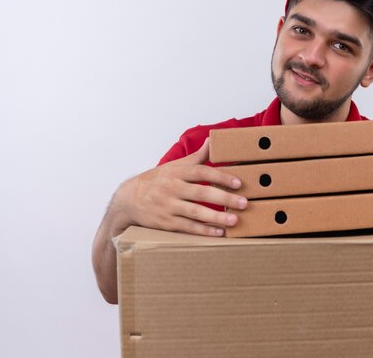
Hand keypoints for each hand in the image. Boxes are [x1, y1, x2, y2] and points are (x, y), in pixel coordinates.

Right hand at [110, 137, 245, 236]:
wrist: (128, 200)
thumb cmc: (157, 181)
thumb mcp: (174, 166)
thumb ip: (196, 157)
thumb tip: (213, 140)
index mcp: (177, 172)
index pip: (202, 172)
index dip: (221, 177)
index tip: (238, 183)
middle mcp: (172, 188)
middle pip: (201, 193)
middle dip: (224, 198)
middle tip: (244, 203)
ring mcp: (168, 206)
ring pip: (195, 212)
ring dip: (216, 217)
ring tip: (234, 220)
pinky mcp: (166, 223)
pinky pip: (187, 227)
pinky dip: (204, 230)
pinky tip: (219, 232)